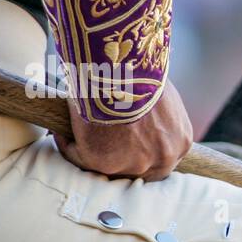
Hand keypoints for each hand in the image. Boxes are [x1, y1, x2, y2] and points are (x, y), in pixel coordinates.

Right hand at [55, 80, 193, 180]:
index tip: (126, 139)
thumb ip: (159, 114)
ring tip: (76, 135)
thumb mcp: (163, 96)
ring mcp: (134, 165)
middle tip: (102, 143)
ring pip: (109, 166)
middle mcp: (162, 160)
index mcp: (180, 142)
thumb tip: (140, 113)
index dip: (144, 149)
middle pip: (140, 169)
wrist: (122, 71)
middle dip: (122, 158)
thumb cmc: (142, 73)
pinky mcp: (103, 163)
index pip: (162, 157)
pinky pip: (79, 156)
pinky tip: (61, 132)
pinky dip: (68, 145)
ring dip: (93, 151)